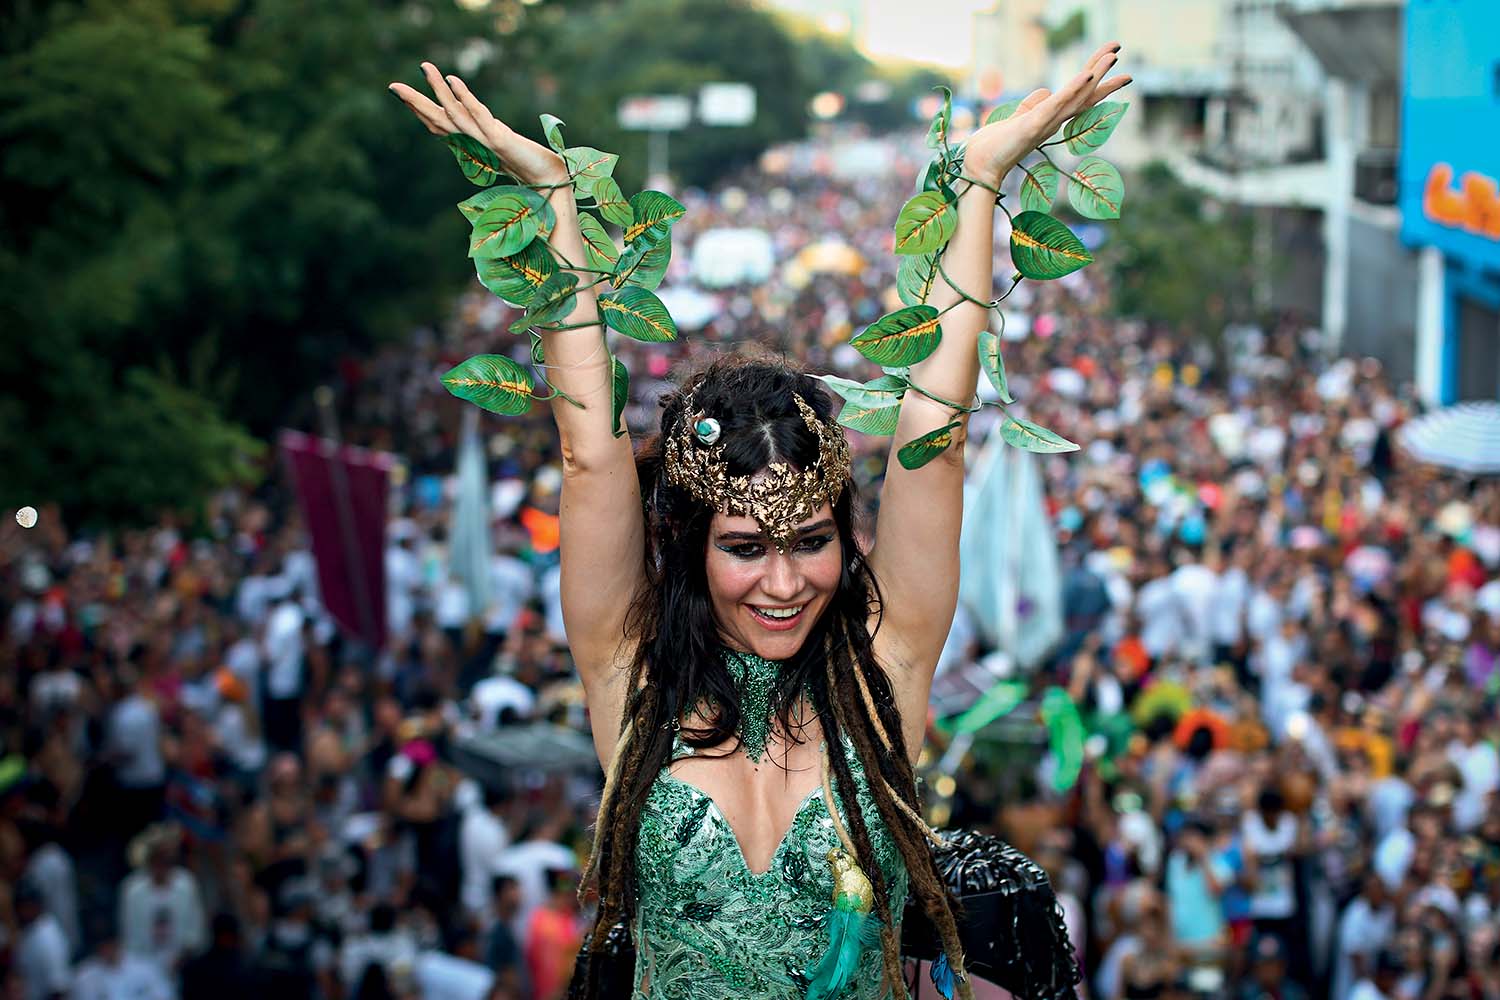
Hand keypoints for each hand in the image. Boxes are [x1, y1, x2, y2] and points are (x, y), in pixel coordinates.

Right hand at [389, 63, 568, 187]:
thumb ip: (486, 133)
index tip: (400, 94)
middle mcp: (472, 144)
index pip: (439, 126)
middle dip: (415, 102)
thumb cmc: (526, 164)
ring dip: (438, 90)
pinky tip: (453, 80)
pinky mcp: (498, 140)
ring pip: (454, 114)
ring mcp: (484, 142)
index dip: (419, 110)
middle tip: (392, 86)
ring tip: (425, 68)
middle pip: (437, 120)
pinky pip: (478, 115)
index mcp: (470, 145)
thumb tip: (473, 120)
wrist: (547, 179)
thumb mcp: (501, 144)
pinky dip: (465, 97)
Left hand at [963, 42, 1130, 185]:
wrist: (979, 167)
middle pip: (1084, 93)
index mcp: (1050, 119)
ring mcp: (1046, 124)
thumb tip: (1045, 90)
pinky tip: (1087, 74)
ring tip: (1113, 55)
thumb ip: (1032, 104)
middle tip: (1119, 48)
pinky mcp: (1033, 125)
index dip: (1096, 77)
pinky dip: (1073, 89)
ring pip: (1078, 96)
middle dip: (1103, 71)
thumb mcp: (1017, 118)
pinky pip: (1057, 104)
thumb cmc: (995, 146)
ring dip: (1096, 74)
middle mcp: (1053, 122)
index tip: (1112, 58)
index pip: (1078, 95)